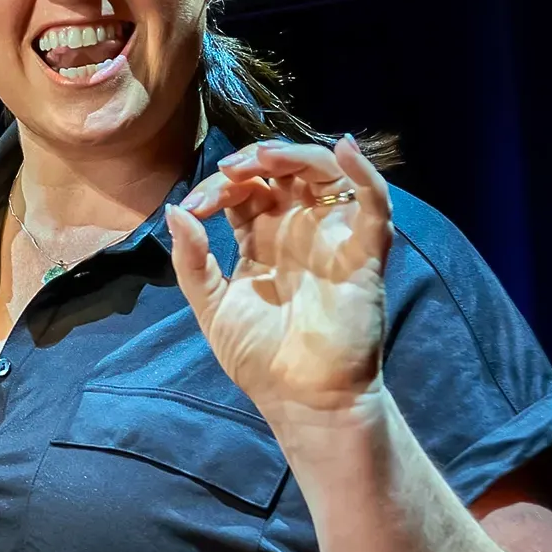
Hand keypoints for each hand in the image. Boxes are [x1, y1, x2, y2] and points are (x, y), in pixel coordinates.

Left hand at [166, 135, 392, 414]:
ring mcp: (332, 238)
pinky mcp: (364, 254)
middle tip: (229, 170)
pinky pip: (375, 204)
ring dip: (296, 155)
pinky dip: (365, 174)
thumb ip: (192, 261)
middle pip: (283, 172)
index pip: (244, 190)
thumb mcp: (211, 306)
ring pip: (324, 174)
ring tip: (264, 157)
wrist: (301, 401)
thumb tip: (176, 211)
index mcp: (262, 239)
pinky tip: (344, 151)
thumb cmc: (259, 359)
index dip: (219, 187)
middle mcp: (298, 230)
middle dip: (254, 160)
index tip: (194, 207)